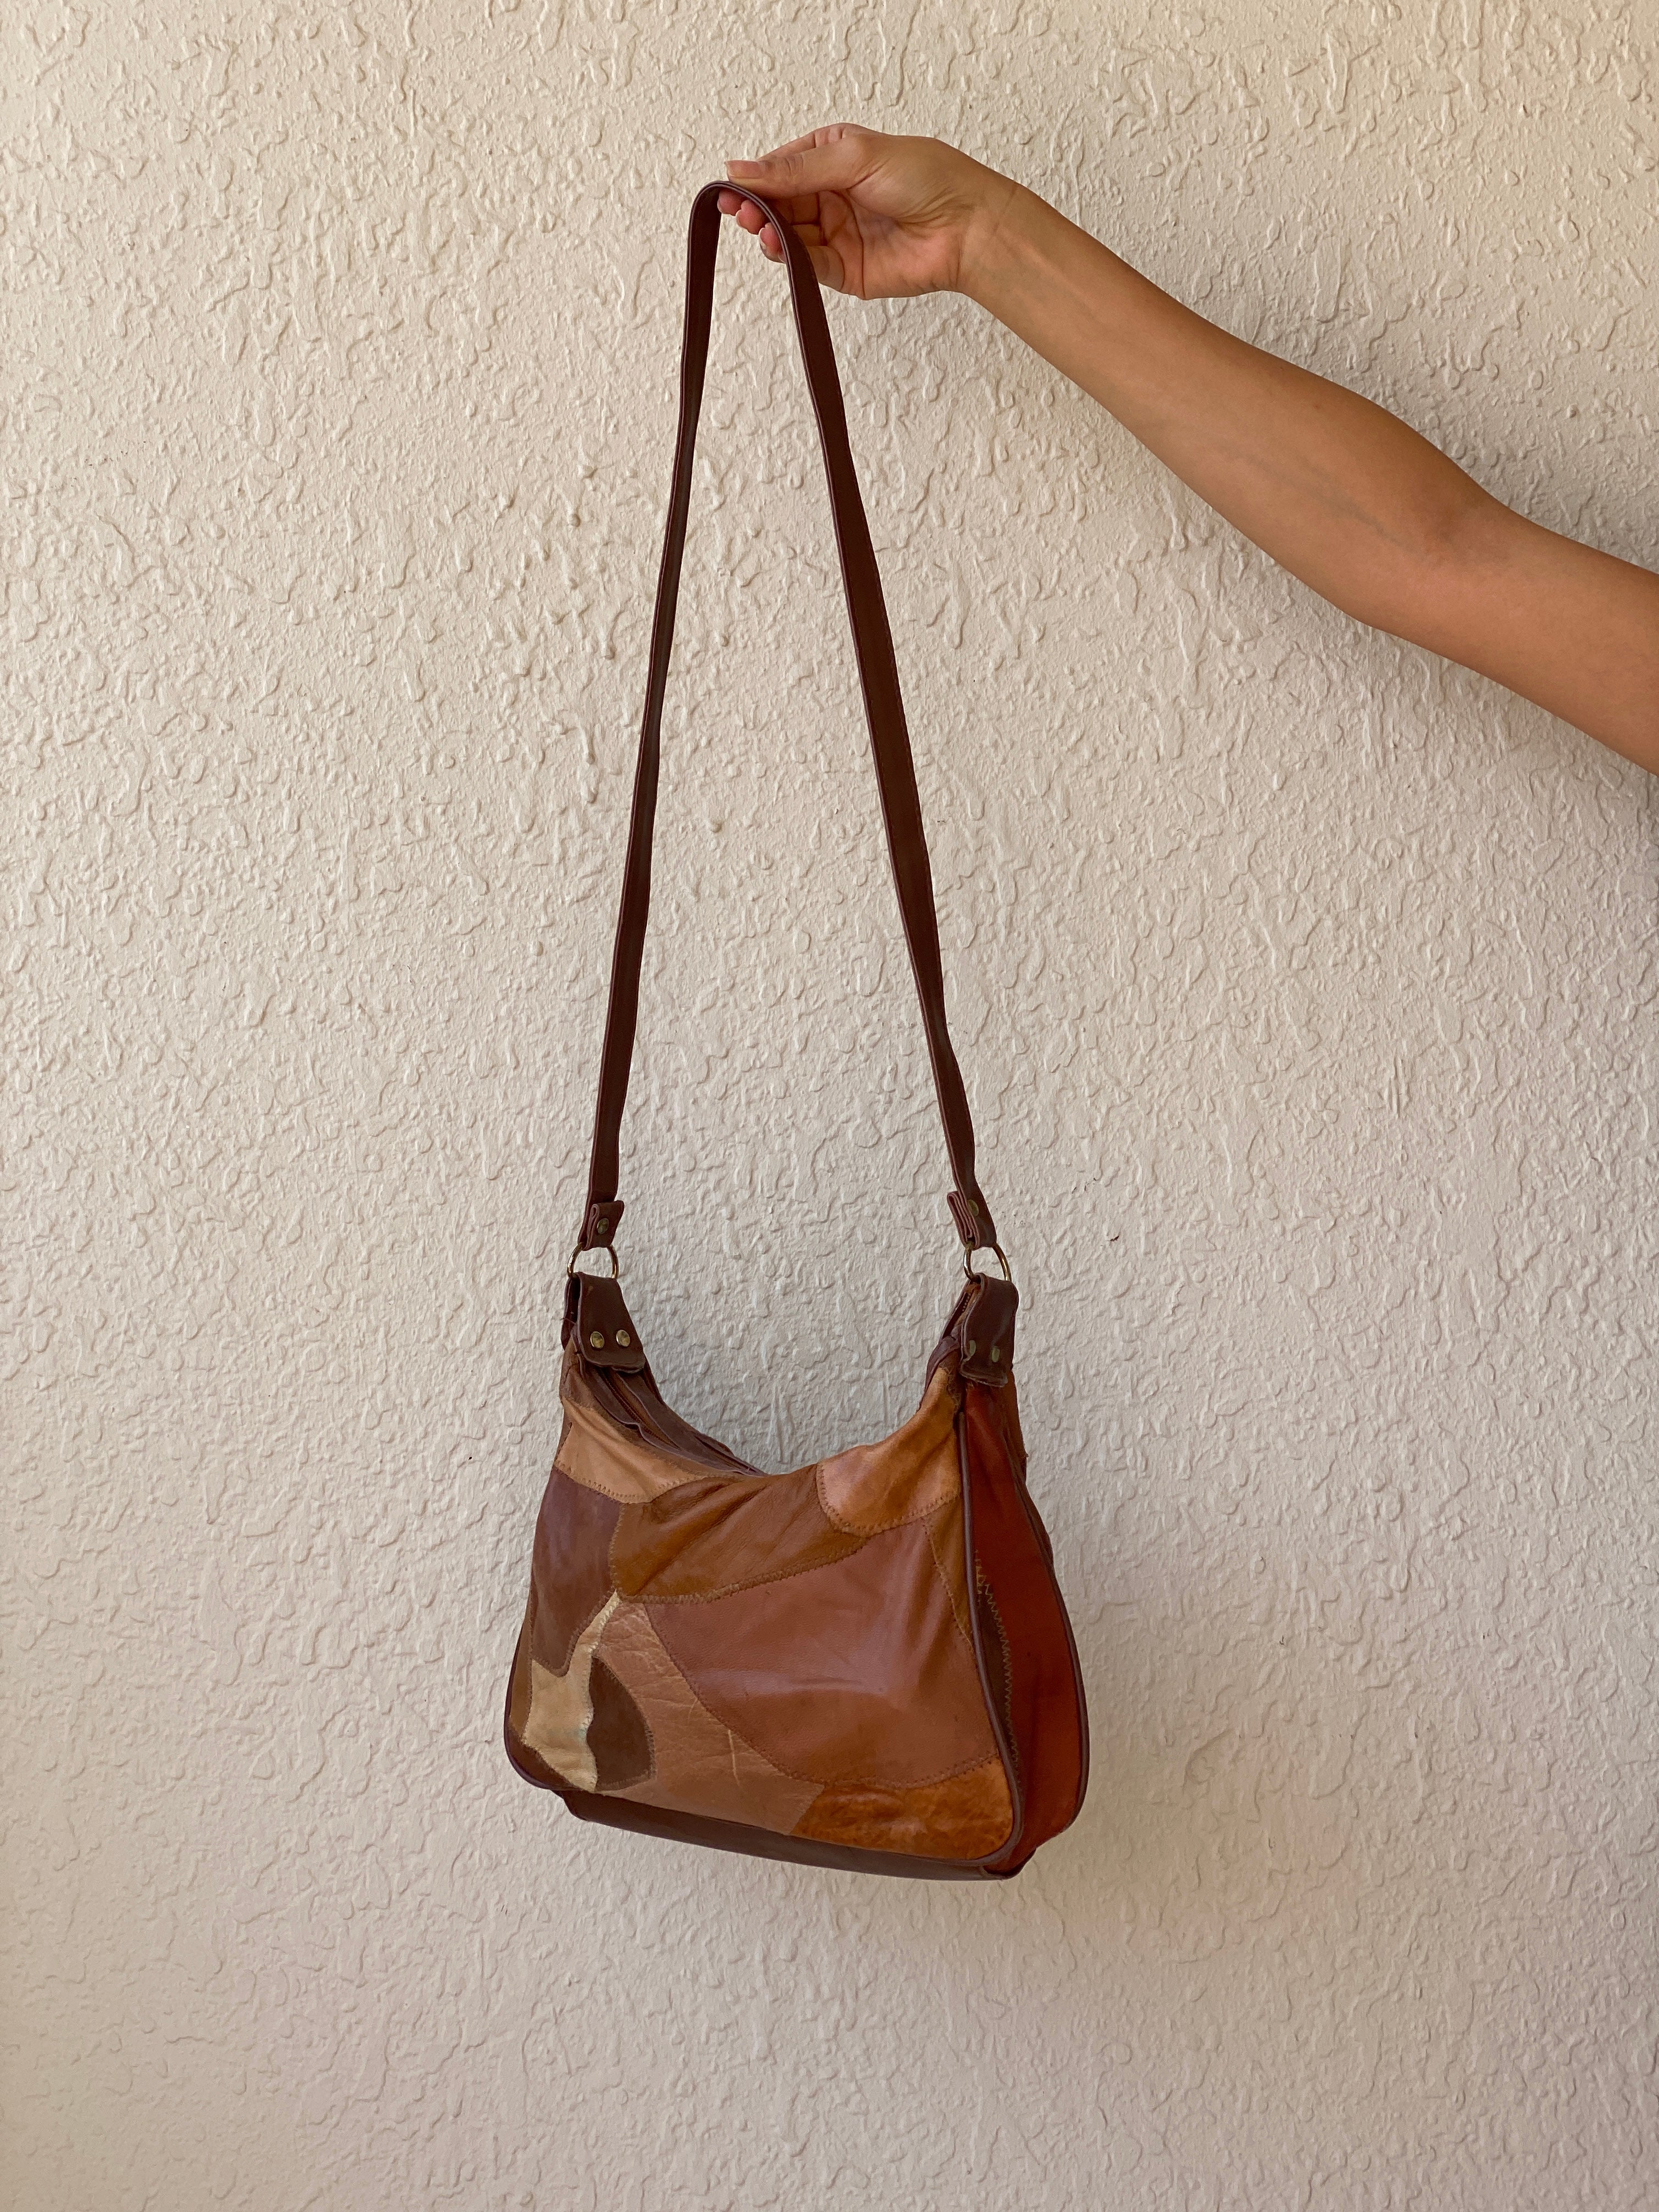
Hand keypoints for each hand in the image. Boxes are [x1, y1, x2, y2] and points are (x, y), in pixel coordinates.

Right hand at [718, 123, 1016, 299]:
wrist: (965, 226)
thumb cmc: (925, 178)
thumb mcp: (853, 156)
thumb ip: (796, 169)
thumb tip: (742, 169)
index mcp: (832, 156)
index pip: (781, 168)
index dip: (756, 178)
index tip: (734, 185)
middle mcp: (831, 195)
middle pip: (779, 204)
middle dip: (757, 208)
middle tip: (740, 212)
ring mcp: (836, 234)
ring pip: (788, 236)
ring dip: (769, 234)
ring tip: (760, 230)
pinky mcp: (843, 270)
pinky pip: (807, 265)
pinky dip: (790, 259)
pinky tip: (779, 248)